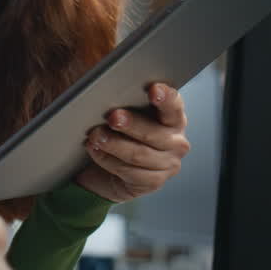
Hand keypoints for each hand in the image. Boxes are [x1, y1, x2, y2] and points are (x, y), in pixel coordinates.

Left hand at [74, 82, 190, 202]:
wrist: (108, 169)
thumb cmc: (117, 133)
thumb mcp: (121, 113)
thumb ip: (120, 100)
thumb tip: (101, 88)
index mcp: (172, 117)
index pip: (173, 105)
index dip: (165, 97)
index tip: (153, 89)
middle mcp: (175, 141)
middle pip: (154, 132)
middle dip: (131, 124)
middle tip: (113, 117)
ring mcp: (167, 164)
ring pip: (139, 154)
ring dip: (114, 144)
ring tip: (94, 136)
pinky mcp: (153, 182)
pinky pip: (130, 172)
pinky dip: (108, 160)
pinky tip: (94, 150)